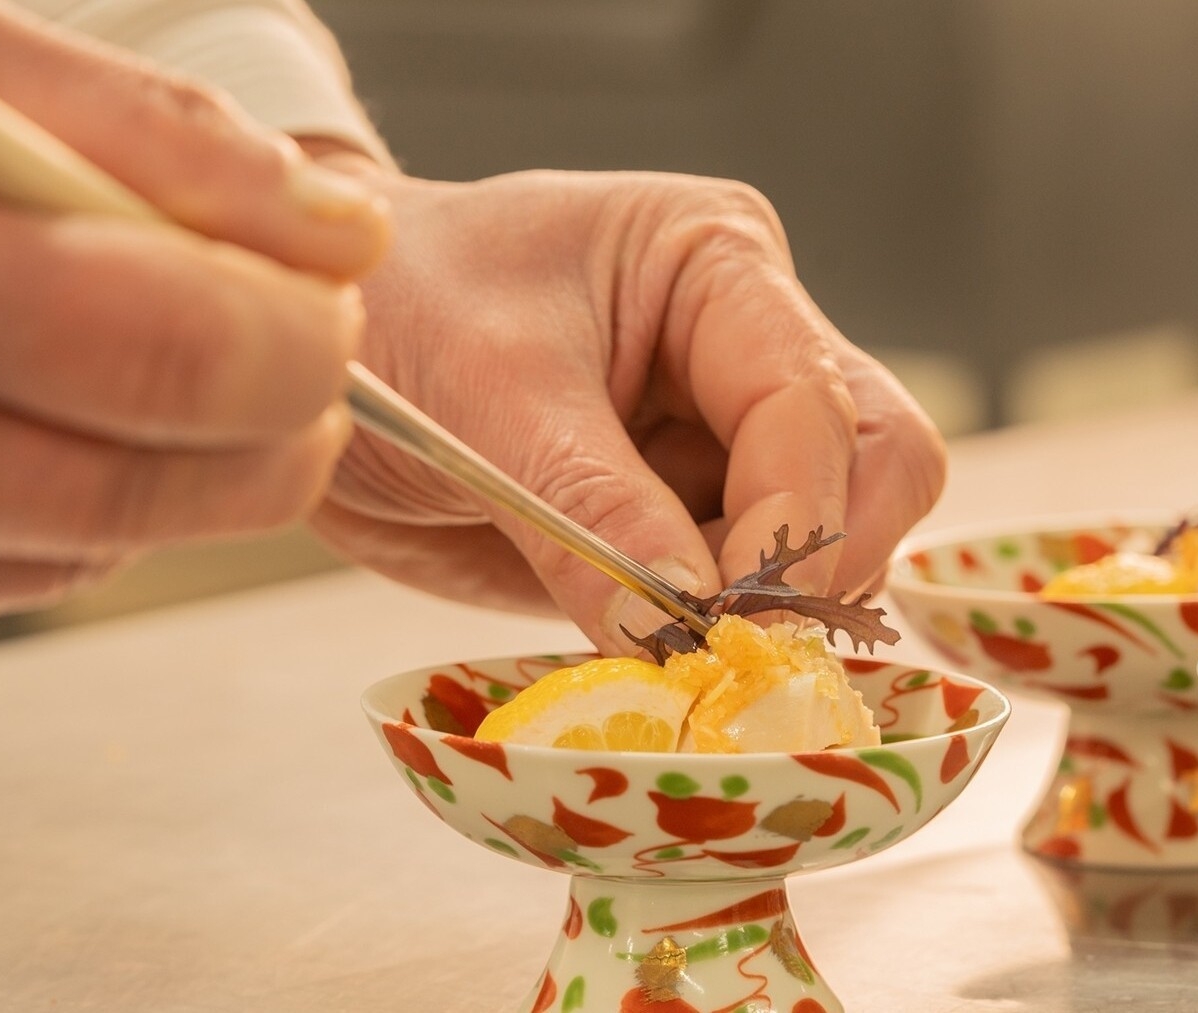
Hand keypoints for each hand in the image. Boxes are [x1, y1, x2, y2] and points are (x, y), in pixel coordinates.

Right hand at [0, 1, 389, 685]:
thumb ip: (150, 136)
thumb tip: (340, 236)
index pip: (176, 350)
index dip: (300, 336)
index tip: (326, 297)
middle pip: (159, 486)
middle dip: (276, 425)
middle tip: (289, 357)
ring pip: (98, 553)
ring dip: (162, 467)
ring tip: (104, 362)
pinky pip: (3, 589)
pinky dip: (45, 517)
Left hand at [308, 155, 945, 654]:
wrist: (320, 353)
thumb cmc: (395, 308)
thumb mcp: (485, 389)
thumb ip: (592, 505)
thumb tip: (689, 621)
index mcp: (720, 269)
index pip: (817, 402)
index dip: (798, 519)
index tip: (736, 616)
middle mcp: (745, 352)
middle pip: (877, 470)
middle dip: (817, 566)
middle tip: (730, 648)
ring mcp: (718, 445)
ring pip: (829, 547)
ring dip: (768, 619)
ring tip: (665, 654)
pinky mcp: (679, 527)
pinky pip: (741, 601)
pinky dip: (714, 646)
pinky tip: (649, 662)